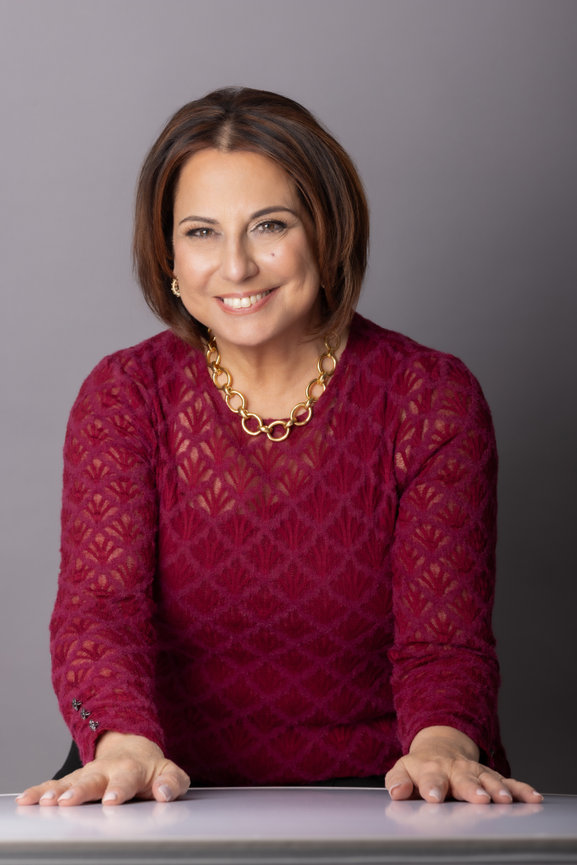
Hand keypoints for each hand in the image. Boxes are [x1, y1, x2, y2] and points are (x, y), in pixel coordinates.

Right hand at [15, 732, 189, 806]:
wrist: (132, 747)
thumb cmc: (149, 768)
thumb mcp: (169, 772)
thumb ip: (172, 783)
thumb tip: (164, 793)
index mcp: (132, 769)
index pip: (127, 779)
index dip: (120, 789)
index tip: (112, 799)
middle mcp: (107, 770)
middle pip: (93, 779)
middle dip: (81, 790)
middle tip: (68, 800)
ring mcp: (89, 774)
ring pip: (71, 781)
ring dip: (57, 791)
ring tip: (46, 802)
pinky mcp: (74, 780)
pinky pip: (55, 785)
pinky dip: (41, 791)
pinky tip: (28, 800)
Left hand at [385, 726, 542, 803]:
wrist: (440, 747)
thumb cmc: (420, 768)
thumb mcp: (403, 770)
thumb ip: (398, 781)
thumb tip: (397, 792)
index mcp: (431, 769)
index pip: (430, 778)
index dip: (432, 787)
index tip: (434, 797)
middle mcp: (455, 769)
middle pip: (463, 779)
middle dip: (471, 788)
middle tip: (479, 798)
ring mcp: (474, 771)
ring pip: (488, 779)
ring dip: (497, 789)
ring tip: (505, 800)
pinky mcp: (490, 775)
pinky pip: (508, 781)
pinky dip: (521, 789)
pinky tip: (533, 798)